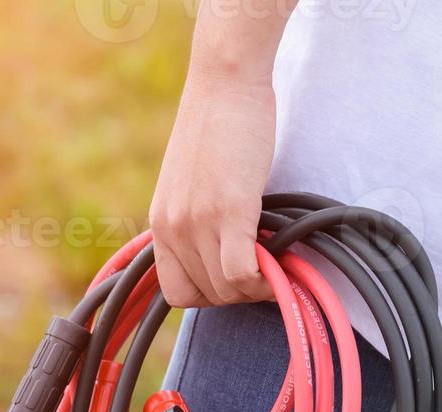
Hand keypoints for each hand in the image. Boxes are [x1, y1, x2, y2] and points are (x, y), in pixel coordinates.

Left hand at [149, 68, 276, 307]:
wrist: (225, 84)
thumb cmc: (217, 127)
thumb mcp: (191, 184)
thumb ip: (198, 220)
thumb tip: (227, 253)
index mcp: (161, 225)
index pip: (177, 293)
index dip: (211, 295)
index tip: (237, 278)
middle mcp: (173, 229)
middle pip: (206, 296)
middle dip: (240, 292)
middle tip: (266, 269)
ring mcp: (198, 222)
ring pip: (227, 289)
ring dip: (257, 286)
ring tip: (276, 262)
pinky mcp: (229, 211)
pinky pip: (243, 272)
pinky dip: (266, 279)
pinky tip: (281, 264)